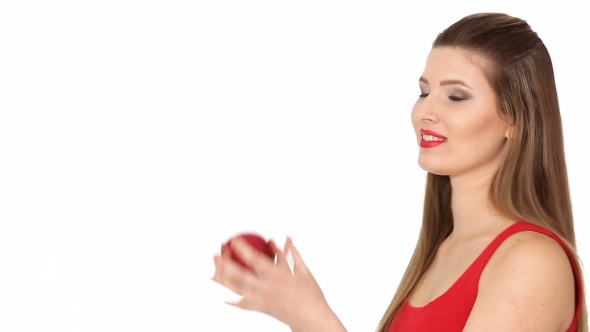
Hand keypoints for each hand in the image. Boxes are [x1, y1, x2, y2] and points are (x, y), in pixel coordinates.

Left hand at [212, 237, 331, 329]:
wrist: (311, 318)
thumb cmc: (310, 295)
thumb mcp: (303, 271)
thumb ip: (292, 254)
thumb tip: (285, 239)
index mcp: (278, 276)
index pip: (256, 260)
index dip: (243, 250)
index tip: (234, 241)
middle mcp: (267, 287)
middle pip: (240, 276)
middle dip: (226, 265)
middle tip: (216, 255)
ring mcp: (262, 299)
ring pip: (237, 290)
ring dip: (223, 280)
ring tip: (213, 272)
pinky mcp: (261, 308)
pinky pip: (243, 304)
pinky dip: (232, 301)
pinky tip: (223, 296)